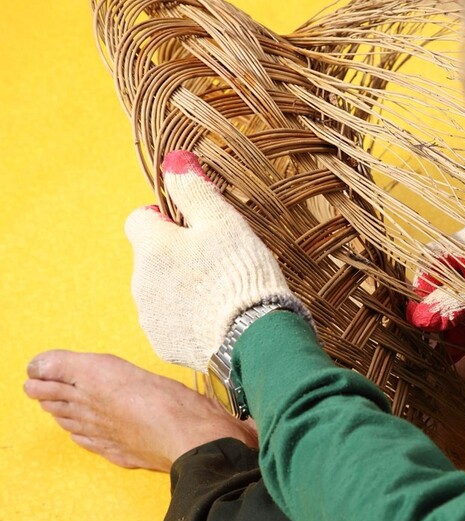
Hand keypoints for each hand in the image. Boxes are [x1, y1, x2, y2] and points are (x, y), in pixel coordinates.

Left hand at [125, 150, 310, 370]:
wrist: (253, 335)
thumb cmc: (239, 271)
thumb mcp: (222, 222)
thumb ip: (194, 191)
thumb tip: (175, 161)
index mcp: (152, 247)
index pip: (140, 219)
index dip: (166, 219)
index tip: (195, 228)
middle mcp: (141, 282)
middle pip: (152, 258)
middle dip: (177, 256)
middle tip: (217, 262)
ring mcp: (151, 317)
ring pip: (160, 291)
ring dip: (182, 288)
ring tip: (221, 294)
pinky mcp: (165, 344)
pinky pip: (171, 324)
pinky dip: (189, 319)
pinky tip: (217, 319)